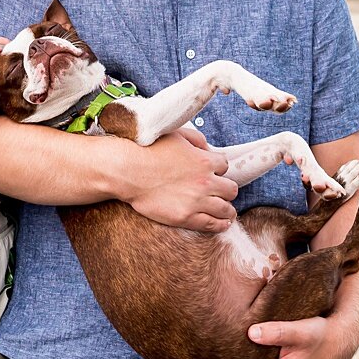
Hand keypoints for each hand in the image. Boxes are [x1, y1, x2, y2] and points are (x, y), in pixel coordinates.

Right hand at [120, 131, 237, 231]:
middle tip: (218, 192)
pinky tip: (222, 222)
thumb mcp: (174, 134)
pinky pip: (213, 224)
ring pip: (226, 209)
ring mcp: (197, 201)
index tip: (211, 172)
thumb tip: (207, 147)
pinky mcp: (186, 217)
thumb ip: (196, 138)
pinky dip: (221, 224)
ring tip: (224, 210)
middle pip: (231, 189)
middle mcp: (205, 182)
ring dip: (226, 209)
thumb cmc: (147, 150)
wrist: (127, 171)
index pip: (225, 166)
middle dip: (225, 189)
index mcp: (204, 160)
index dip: (218, 169)